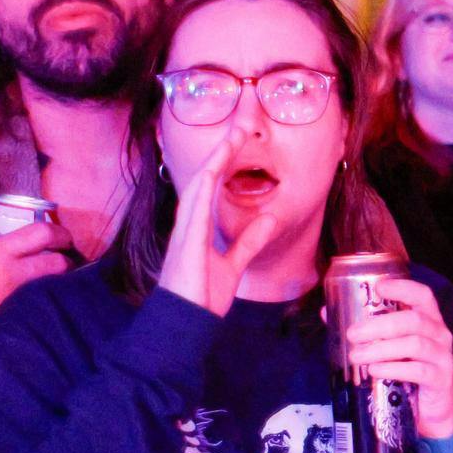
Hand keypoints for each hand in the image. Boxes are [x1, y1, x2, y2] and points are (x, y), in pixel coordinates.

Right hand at [0, 221, 74, 375]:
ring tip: (53, 284)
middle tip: (65, 263)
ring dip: (56, 286)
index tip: (64, 237)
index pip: (42, 234)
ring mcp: (15, 303)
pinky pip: (37, 312)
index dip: (60, 233)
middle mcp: (11, 276)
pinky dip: (41, 307)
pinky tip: (38, 308)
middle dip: (66, 263)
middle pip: (59, 264)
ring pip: (52, 290)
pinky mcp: (13, 326)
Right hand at [156, 125, 278, 318]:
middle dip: (220, 152)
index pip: (211, 186)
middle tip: (240, 126)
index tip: (240, 139)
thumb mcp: (233, 265)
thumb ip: (249, 242)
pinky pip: (194, 213)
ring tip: (232, 138)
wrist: (183, 326)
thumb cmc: (201, 297)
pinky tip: (212, 173)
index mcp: (196, 228)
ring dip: (215, 162)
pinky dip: (203, 191)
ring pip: (199, 188)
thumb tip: (269, 219)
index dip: (224, 162)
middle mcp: (187, 225)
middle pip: (204, 179)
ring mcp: (184, 234)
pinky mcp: (186, 246)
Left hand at [343, 278, 452, 441]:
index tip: (378, 287)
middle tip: (352, 334)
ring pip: (415, 344)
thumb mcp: (388, 349)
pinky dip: (394, 369)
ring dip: (382, 349)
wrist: (430, 412)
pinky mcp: (441, 379)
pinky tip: (375, 371)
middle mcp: (440, 334)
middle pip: (413, 320)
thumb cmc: (408, 373)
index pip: (422, 295)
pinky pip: (418, 370)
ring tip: (357, 356)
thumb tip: (327, 312)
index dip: (403, 288)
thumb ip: (364, 331)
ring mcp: (442, 357)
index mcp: (428, 320)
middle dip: (380, 325)